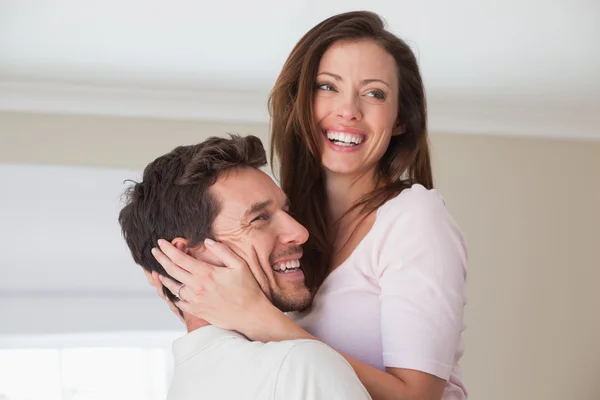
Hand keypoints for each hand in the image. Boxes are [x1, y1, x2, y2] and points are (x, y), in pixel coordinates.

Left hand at [151, 238, 273, 334]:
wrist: (250, 315)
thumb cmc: (248, 289)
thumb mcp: (239, 265)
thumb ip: (222, 251)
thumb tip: (207, 241)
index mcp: (206, 273)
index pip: (180, 258)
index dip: (168, 249)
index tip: (161, 242)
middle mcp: (197, 287)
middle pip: (172, 270)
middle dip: (161, 258)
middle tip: (154, 251)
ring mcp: (195, 300)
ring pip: (173, 287)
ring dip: (163, 277)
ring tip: (158, 271)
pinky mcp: (197, 311)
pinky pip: (179, 302)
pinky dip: (173, 294)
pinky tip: (171, 290)